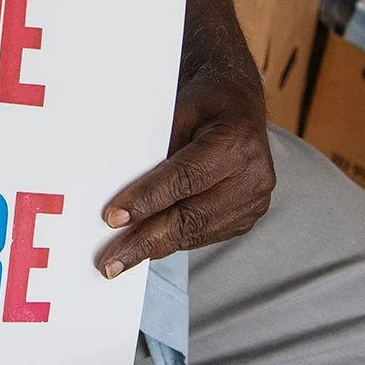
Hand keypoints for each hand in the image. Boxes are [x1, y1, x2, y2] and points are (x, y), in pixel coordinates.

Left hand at [98, 53, 274, 276]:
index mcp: (236, 142)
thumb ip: (155, 148)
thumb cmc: (204, 102)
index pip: (185, 178)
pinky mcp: (247, 217)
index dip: (147, 200)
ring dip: (155, 248)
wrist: (239, 104)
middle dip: (146, 241)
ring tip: (119, 260)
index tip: (113, 218)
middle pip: (191, 216)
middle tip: (110, 262)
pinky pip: (204, 235)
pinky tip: (146, 246)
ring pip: (196, 232)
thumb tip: (119, 189)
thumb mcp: (177, 108)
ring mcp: (254, 201)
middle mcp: (253, 176)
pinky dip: (173, 241)